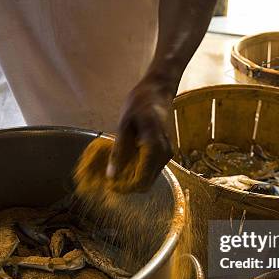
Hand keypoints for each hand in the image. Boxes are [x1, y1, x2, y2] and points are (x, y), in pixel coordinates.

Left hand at [107, 78, 174, 192]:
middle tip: (111, 180)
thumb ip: (119, 151)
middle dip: (129, 185)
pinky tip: (127, 163)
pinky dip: (140, 171)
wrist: (158, 91)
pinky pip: (152, 169)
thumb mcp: (124, 125)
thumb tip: (111, 175)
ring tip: (117, 171)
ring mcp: (168, 154)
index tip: (111, 185)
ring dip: (134, 178)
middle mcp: (165, 154)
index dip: (126, 187)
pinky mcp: (166, 153)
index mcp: (154, 147)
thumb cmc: (140, 103)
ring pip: (150, 178)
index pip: (142, 180)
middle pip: (147, 184)